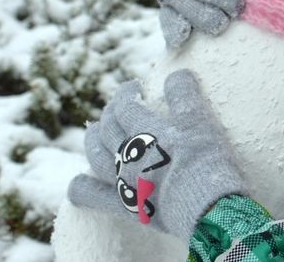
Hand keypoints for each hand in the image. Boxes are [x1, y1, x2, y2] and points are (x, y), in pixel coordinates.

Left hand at [68, 71, 244, 240]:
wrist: (206, 209)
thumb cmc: (207, 163)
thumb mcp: (201, 122)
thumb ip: (185, 95)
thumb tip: (177, 74)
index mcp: (146, 132)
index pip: (125, 106)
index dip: (127, 93)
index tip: (136, 87)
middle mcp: (129, 155)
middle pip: (108, 128)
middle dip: (111, 112)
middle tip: (120, 105)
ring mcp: (125, 182)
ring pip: (97, 156)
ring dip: (93, 140)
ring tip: (95, 130)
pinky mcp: (128, 206)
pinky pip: (94, 198)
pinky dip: (82, 189)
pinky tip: (77, 184)